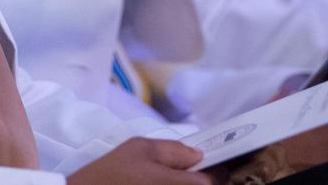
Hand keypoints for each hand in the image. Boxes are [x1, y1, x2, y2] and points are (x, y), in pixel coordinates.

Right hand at [66, 137, 207, 184]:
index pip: (213, 182)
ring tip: (167, 179)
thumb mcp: (140, 148)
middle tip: (190, 172)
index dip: (216, 172)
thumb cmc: (111, 173)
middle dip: (201, 181)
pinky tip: (157, 184)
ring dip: (187, 184)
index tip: (211, 165)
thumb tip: (198, 155)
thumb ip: (173, 150)